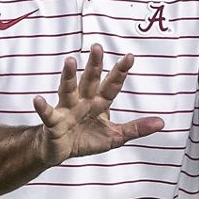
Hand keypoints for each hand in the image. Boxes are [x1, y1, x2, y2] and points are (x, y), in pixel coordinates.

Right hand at [34, 44, 165, 164]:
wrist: (60, 150)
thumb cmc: (86, 138)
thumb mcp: (115, 136)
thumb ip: (136, 128)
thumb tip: (161, 123)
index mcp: (99, 103)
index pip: (112, 85)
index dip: (120, 71)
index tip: (130, 56)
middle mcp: (83, 101)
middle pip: (89, 80)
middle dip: (94, 64)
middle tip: (97, 47)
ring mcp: (67, 109)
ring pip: (68, 90)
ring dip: (68, 76)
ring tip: (70, 62)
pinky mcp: (53, 122)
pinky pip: (48, 113)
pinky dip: (42, 106)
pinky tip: (37, 99)